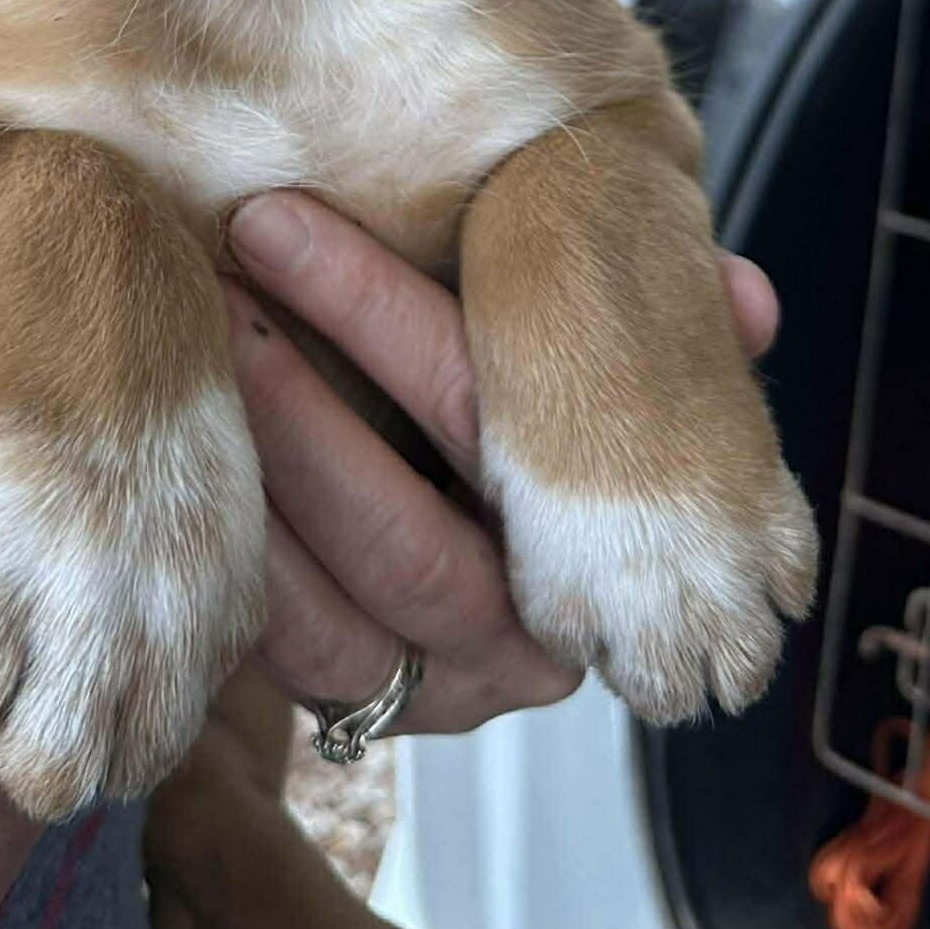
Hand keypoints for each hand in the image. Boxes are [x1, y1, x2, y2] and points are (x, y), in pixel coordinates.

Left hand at [225, 193, 780, 734]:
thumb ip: (642, 314)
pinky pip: (291, 656)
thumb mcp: (574, 339)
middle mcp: (541, 635)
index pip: (489, 416)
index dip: (375, 309)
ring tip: (184, 359)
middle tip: (205, 289)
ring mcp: (448, 686)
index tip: (273, 217)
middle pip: (414, 536)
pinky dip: (236, 559)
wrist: (452, 508)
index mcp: (608, 535)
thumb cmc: (510, 383)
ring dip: (256, 477)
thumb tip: (749, 298)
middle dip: (297, 401)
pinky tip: (180, 467)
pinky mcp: (363, 711)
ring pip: (346, 608)